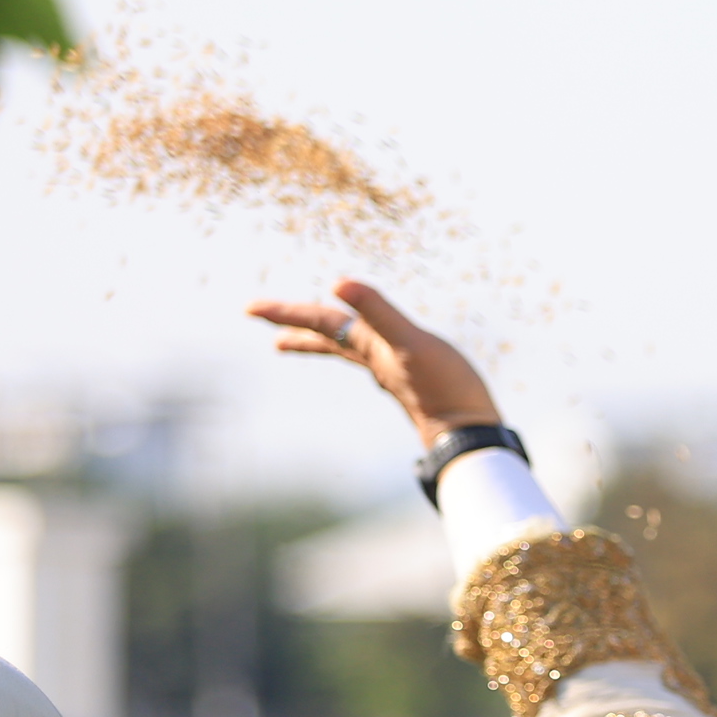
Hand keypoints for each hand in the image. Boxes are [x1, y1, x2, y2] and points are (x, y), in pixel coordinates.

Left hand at [249, 276, 500, 445]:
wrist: (466, 434)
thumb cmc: (441, 388)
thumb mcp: (409, 342)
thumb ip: (377, 311)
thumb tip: (337, 282)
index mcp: (368, 347)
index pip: (321, 322)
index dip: (286, 312)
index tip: (250, 308)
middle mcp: (373, 359)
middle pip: (324, 338)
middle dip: (294, 327)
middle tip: (263, 321)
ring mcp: (391, 372)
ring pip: (345, 350)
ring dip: (319, 341)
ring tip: (295, 341)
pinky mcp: (411, 381)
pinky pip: (373, 359)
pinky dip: (359, 351)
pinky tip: (368, 358)